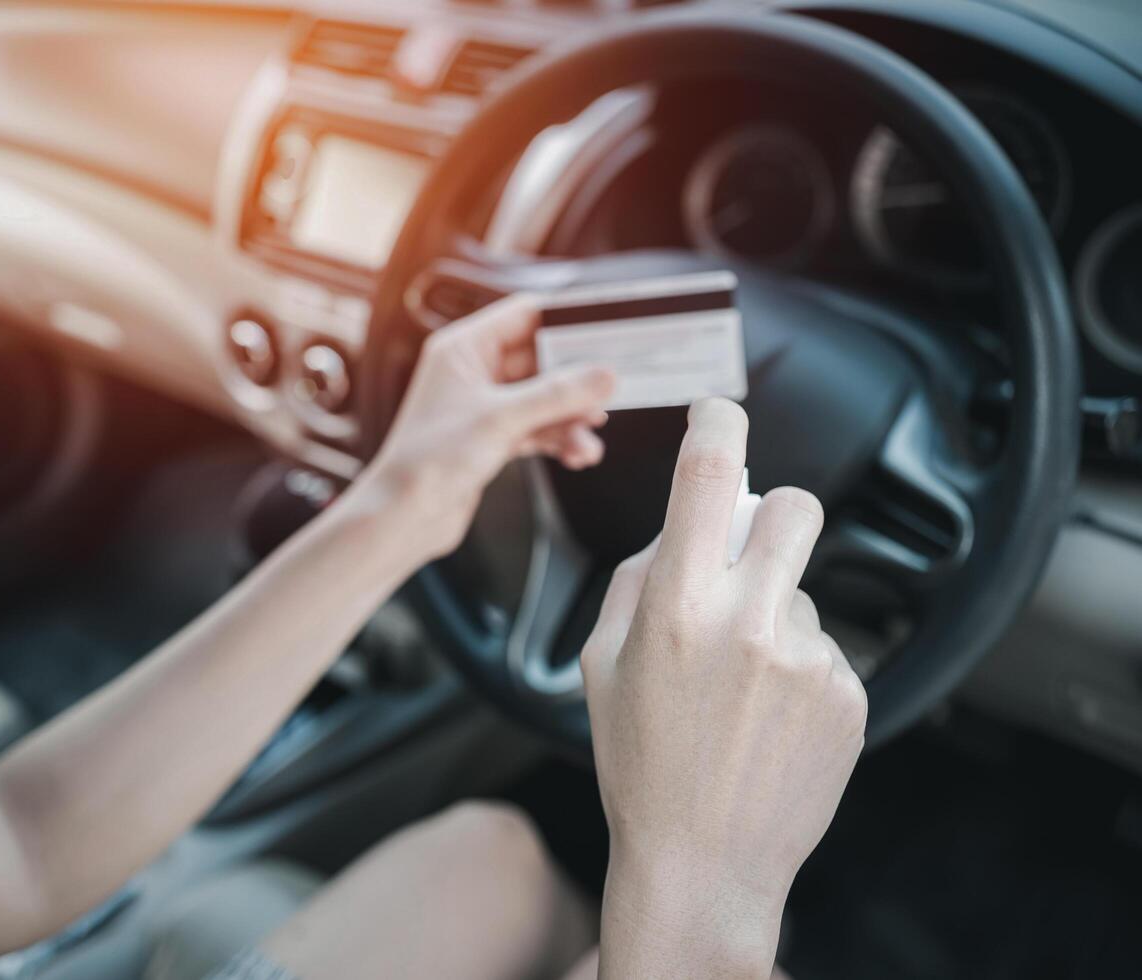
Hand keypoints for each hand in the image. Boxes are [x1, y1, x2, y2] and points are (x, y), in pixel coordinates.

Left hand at [352, 295, 614, 560]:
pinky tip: (577, 454)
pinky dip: (558, 439)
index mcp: (463, 348)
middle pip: (541, 360)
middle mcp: (473, 372)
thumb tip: (603, 375)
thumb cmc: (428, 461)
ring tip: (589, 439)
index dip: (566, 321)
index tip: (604, 331)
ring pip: (543, 399)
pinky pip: (537, 428)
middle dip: (575, 380)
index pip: (525, 315)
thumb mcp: (501, 420)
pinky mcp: (491, 438)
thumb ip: (557, 395)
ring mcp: (483, 407)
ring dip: (570, 418)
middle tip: (609, 390)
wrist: (403, 518)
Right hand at [581, 398, 866, 977]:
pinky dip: (796, 669)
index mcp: (677, 607)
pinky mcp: (848, 694)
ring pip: (801, 590)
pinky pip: (824, 647)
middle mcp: (749, 621)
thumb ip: (639, 581)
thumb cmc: (640, 765)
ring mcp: (808, 659)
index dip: (717, 426)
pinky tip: (768, 719)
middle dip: (773, 515)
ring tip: (740, 690)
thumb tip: (679, 528)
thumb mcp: (601, 665)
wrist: (704, 861)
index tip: (719, 413)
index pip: (709, 478)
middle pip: (794, 508)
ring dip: (773, 614)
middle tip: (749, 553)